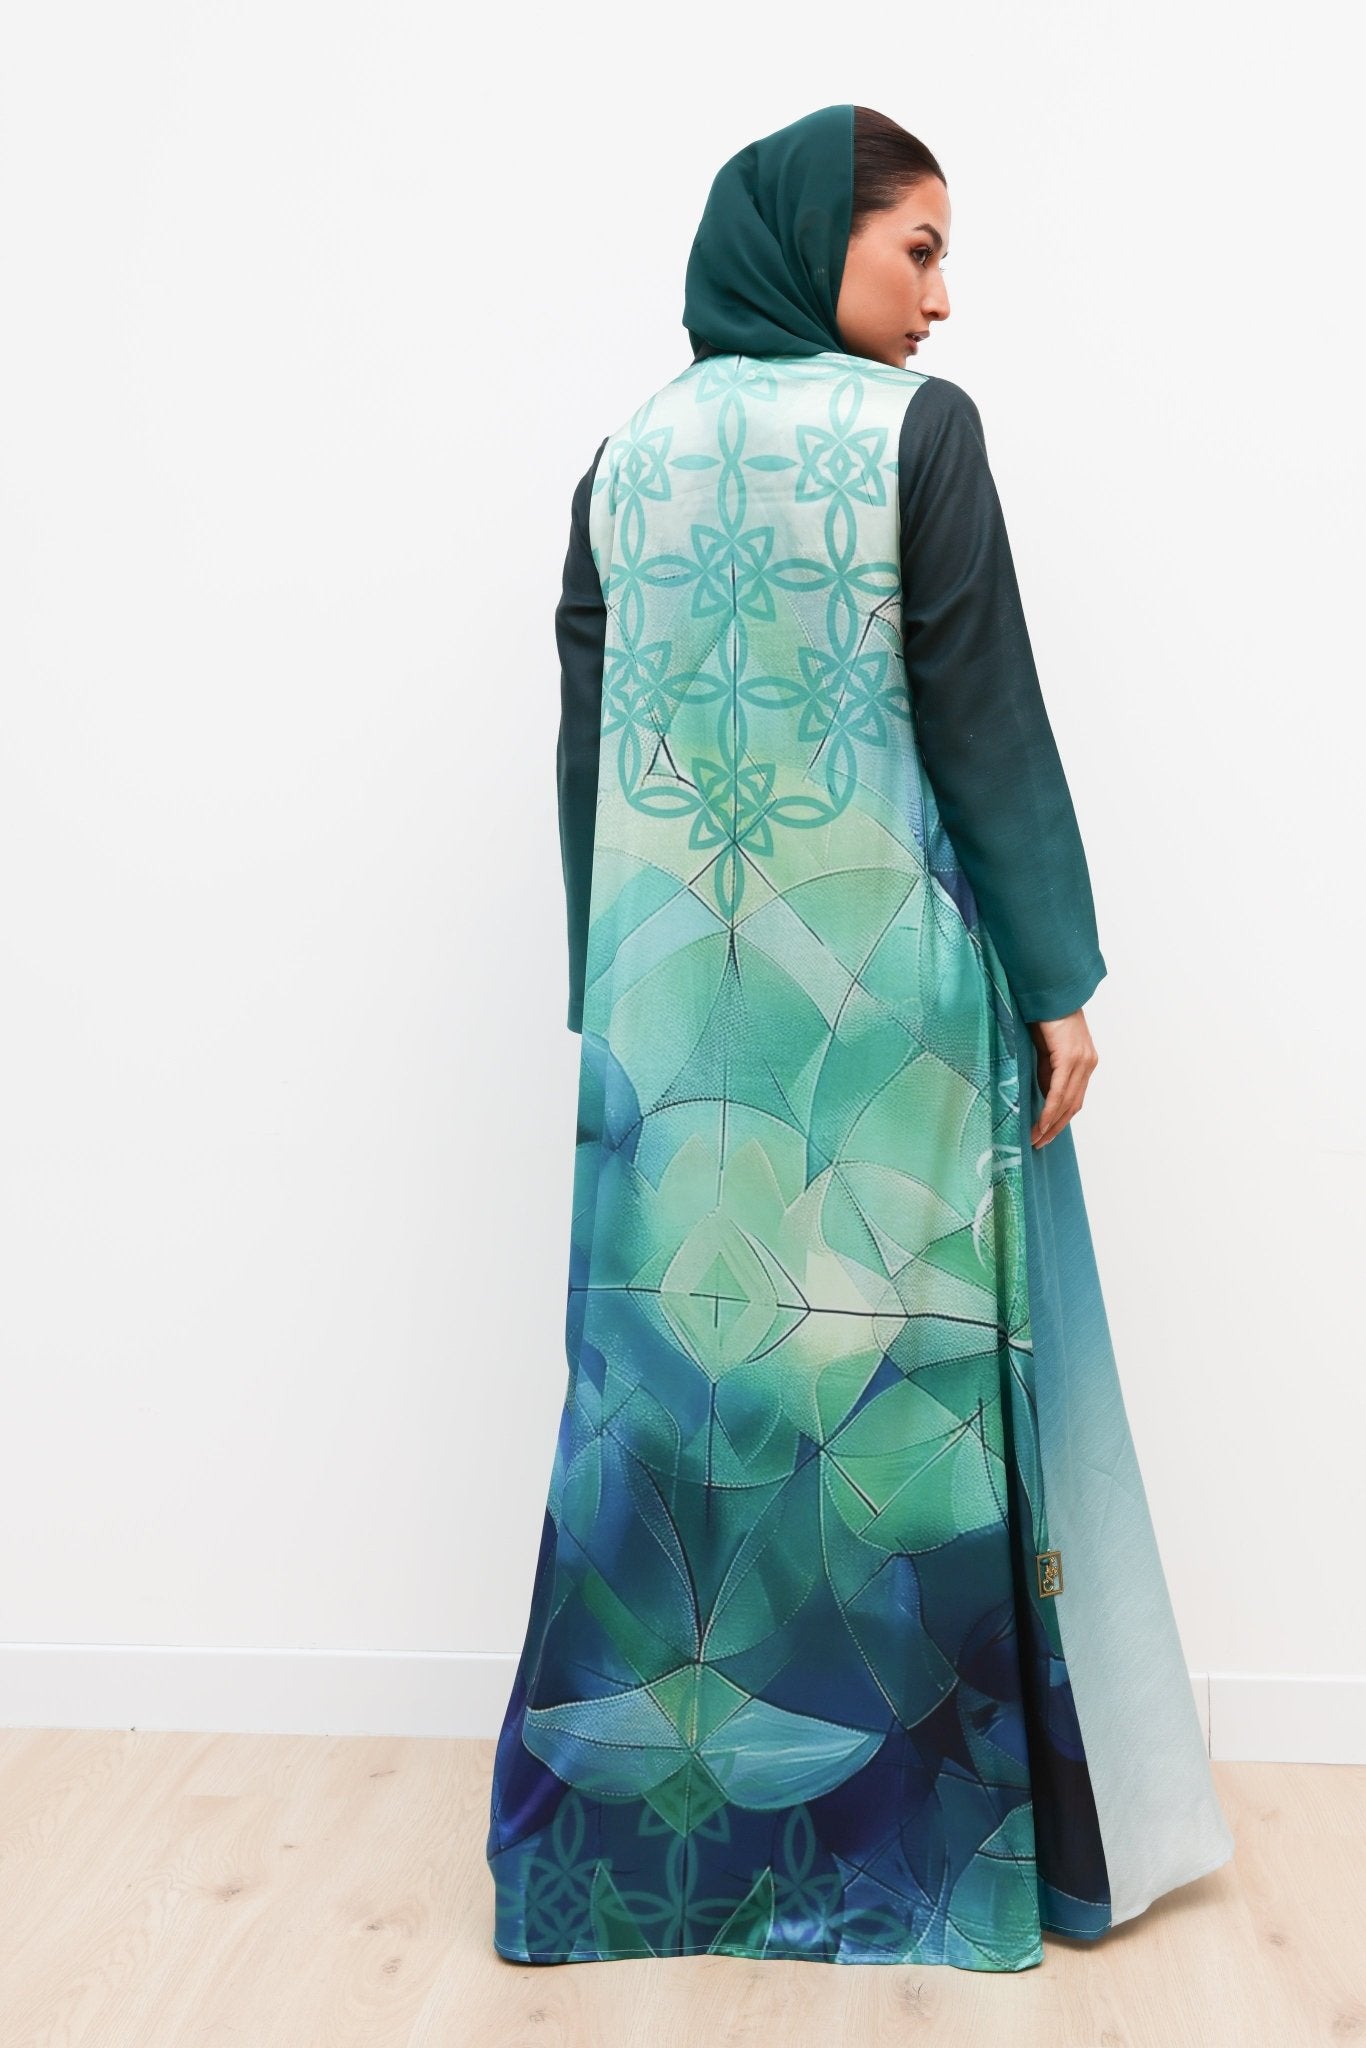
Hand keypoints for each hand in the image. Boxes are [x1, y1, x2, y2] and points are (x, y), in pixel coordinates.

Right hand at [1026, 1009, 1097, 1146]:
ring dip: (1051, 1123)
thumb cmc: (1043, 1015)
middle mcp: (1087, 1063)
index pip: (1074, 1098)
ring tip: (1036, 1138)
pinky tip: (1041, 1123)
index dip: (1060, 1118)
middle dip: (1056, 1127)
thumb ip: (1048, 1071)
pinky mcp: (1070, 1057)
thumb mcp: (1045, 1049)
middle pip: (1074, 1105)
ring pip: (1068, 1102)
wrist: (1048, 991)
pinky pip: (1059, 1091)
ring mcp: (1081, 1060)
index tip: (1045, 1134)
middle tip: (1039, 1143)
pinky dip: (1050, 1110)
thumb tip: (1044, 1095)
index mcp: (1084, 1061)